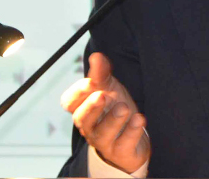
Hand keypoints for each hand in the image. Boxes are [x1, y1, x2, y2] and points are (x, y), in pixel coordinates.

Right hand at [61, 52, 149, 172]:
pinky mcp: (121, 152)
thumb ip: (101, 73)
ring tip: (124, 108)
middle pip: (83, 119)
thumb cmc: (114, 110)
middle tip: (102, 95)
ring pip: (102, 133)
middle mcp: (89, 126)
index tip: (90, 82)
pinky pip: (124, 144)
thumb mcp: (109, 88)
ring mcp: (104, 141)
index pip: (70, 102)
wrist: (133, 139)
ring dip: (113, 119)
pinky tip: (139, 119)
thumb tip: (96, 56)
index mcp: (82, 109)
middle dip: (91, 107)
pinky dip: (132, 132)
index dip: (78, 92)